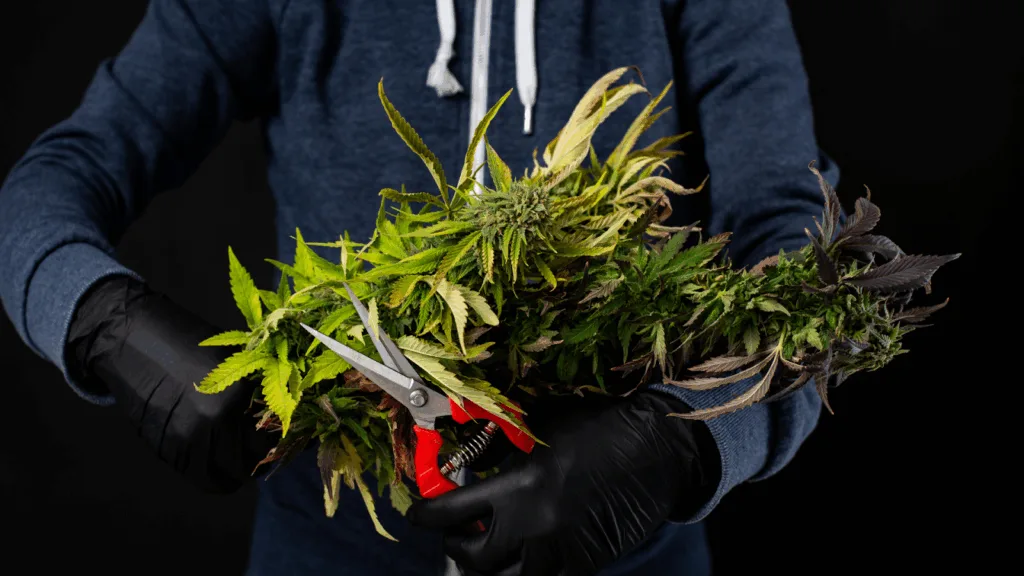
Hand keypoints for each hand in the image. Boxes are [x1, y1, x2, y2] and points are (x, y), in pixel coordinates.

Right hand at [66, 275, 276, 492]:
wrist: (134, 341)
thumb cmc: (188, 344)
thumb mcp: (231, 360)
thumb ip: (252, 392)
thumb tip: (277, 418)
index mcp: (235, 398)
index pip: (268, 438)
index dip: (278, 441)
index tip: (280, 440)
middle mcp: (212, 424)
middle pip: (247, 462)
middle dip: (255, 458)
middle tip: (256, 450)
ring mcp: (185, 440)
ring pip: (222, 478)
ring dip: (232, 472)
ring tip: (235, 457)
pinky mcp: (165, 449)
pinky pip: (197, 476)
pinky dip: (209, 474)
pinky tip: (213, 459)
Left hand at [406, 391, 720, 575]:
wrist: (656, 448)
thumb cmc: (600, 428)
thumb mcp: (542, 429)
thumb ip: (500, 448)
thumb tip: (466, 458)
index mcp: (518, 485)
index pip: (451, 514)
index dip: (426, 516)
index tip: (418, 514)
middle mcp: (533, 525)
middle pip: (474, 557)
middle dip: (458, 545)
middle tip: (457, 533)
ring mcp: (560, 549)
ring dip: (490, 568)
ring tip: (488, 551)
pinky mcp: (585, 564)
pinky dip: (528, 574)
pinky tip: (526, 558)